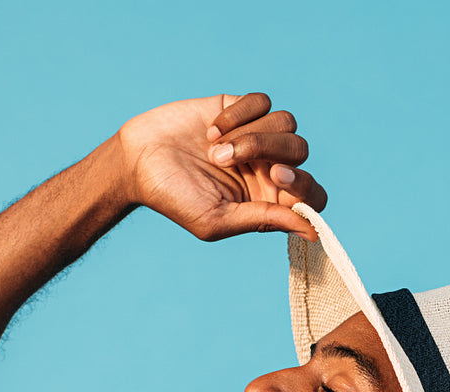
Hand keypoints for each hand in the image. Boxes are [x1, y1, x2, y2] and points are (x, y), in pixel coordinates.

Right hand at [117, 92, 328, 241]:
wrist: (138, 161)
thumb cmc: (174, 199)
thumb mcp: (216, 220)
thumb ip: (263, 220)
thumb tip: (312, 231)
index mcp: (269, 200)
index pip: (312, 193)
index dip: (304, 184)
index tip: (276, 178)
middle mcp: (269, 167)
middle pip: (300, 151)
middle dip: (271, 150)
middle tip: (231, 159)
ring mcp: (257, 135)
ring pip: (287, 123)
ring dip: (250, 135)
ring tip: (214, 150)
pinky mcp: (240, 108)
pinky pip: (261, 102)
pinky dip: (237, 114)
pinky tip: (210, 130)